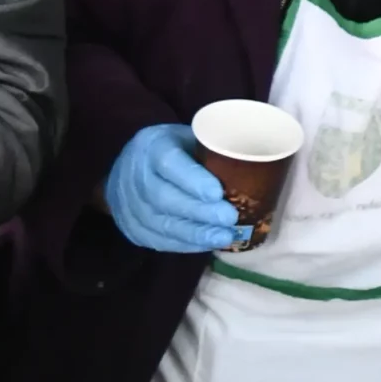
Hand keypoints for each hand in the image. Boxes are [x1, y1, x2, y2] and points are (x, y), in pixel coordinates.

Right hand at [105, 123, 242, 253]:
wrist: (128, 167)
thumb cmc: (172, 149)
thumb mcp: (187, 136)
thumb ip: (210, 149)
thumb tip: (253, 166)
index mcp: (151, 146)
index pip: (168, 163)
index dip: (192, 180)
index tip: (218, 194)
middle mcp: (134, 175)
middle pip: (164, 198)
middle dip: (199, 212)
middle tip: (230, 220)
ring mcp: (128, 203)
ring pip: (160, 223)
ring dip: (195, 234)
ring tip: (224, 237)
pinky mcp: (130, 226)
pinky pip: (157, 240)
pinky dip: (184, 245)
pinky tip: (206, 244)